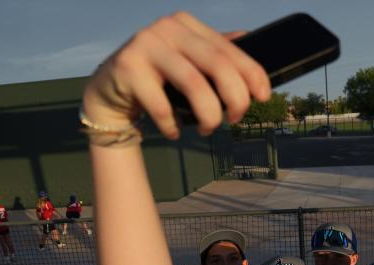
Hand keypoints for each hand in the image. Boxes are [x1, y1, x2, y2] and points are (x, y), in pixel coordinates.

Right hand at [81, 12, 270, 139]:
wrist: (108, 90)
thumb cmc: (156, 79)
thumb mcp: (187, 62)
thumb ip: (214, 52)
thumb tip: (248, 39)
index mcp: (187, 25)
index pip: (229, 49)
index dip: (252, 74)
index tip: (265, 97)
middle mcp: (167, 28)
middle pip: (217, 64)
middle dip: (235, 97)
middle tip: (235, 119)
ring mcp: (145, 44)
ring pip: (193, 84)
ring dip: (208, 115)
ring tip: (209, 130)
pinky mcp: (127, 67)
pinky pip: (162, 105)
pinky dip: (173, 125)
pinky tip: (174, 132)